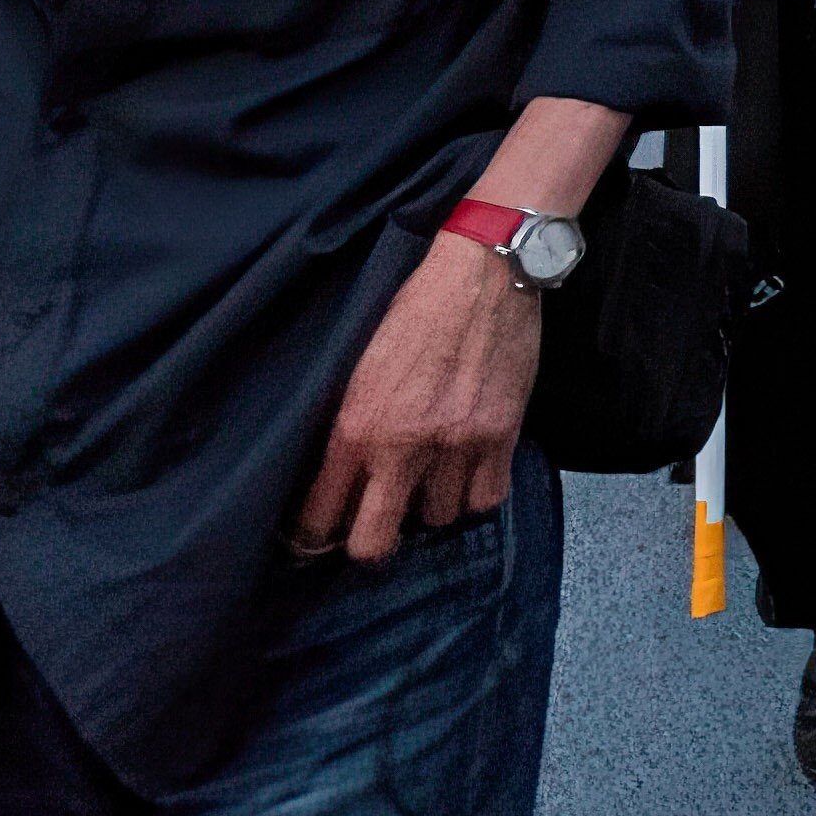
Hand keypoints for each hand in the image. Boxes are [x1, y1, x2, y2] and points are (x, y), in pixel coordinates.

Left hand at [290, 228, 540, 561]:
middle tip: (373, 526)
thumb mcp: (360, 365)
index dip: (313, 537)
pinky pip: (485, 499)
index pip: (321, 515)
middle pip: (375, 541)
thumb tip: (340, 475)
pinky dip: (475, 492)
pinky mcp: (502, 435)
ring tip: (429, 478)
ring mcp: (457, 445)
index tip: (317, 539)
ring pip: (437, 519)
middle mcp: (403, 446)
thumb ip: (351, 424)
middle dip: (368, 543)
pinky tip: (468, 472)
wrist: (483, 272)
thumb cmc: (415, 309)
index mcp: (356, 426)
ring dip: (430, 504)